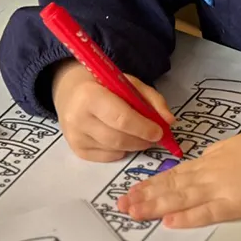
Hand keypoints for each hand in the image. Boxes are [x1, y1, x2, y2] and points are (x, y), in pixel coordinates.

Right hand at [53, 61, 174, 161]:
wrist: (70, 92)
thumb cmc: (104, 85)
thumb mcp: (128, 83)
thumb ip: (152, 99)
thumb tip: (169, 122)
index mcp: (90, 95)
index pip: (121, 118)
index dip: (143, 128)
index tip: (159, 132)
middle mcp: (78, 118)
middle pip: (118, 139)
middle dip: (142, 140)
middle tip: (154, 137)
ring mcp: (75, 137)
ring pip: (115, 150)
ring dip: (134, 146)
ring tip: (140, 136)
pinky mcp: (77, 150)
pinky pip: (108, 157)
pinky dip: (121, 150)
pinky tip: (122, 139)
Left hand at [117, 129, 240, 227]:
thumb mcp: (238, 146)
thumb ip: (218, 158)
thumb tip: (202, 166)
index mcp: (211, 158)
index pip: (176, 173)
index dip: (153, 183)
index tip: (133, 190)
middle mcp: (210, 173)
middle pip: (171, 185)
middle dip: (144, 195)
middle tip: (121, 205)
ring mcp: (220, 189)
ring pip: (181, 197)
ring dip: (155, 206)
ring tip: (133, 213)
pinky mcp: (234, 205)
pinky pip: (205, 212)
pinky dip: (186, 217)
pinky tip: (168, 221)